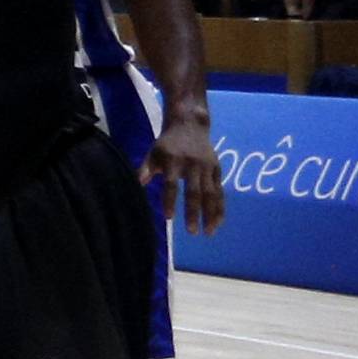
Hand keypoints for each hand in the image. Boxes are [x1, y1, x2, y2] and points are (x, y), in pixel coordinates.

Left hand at [154, 102, 227, 233]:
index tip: (169, 218)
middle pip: (195, 192)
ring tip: (208, 233)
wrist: (190, 125)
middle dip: (194, 213)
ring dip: (211, 214)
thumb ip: (145, 168)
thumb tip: (137, 184)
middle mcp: (193, 165)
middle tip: (192, 232)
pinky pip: (220, 191)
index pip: (171, 184)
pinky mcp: (217, 170)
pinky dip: (220, 207)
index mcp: (174, 160)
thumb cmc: (167, 144)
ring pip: (211, 194)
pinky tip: (218, 222)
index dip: (170, 200)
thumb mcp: (153, 152)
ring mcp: (208, 168)